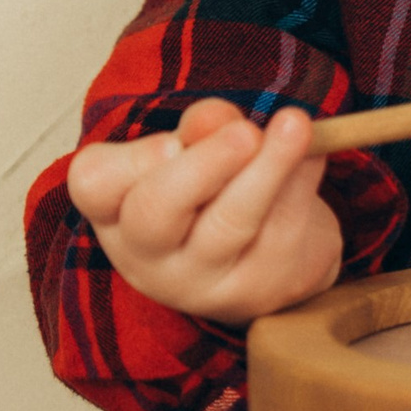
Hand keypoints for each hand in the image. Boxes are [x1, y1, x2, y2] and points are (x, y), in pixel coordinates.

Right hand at [68, 98, 341, 325]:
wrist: (265, 264)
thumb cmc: (212, 194)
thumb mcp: (195, 153)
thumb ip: (200, 128)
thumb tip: (216, 118)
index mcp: (116, 212)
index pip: (96, 184)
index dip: (130, 161)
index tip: (171, 143)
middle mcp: (147, 257)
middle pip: (155, 212)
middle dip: (204, 165)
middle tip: (245, 132)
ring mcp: (202, 284)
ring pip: (230, 223)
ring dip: (269, 167)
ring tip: (296, 125)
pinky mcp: (258, 291)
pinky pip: (283, 230)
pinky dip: (302, 182)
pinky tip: (315, 153)